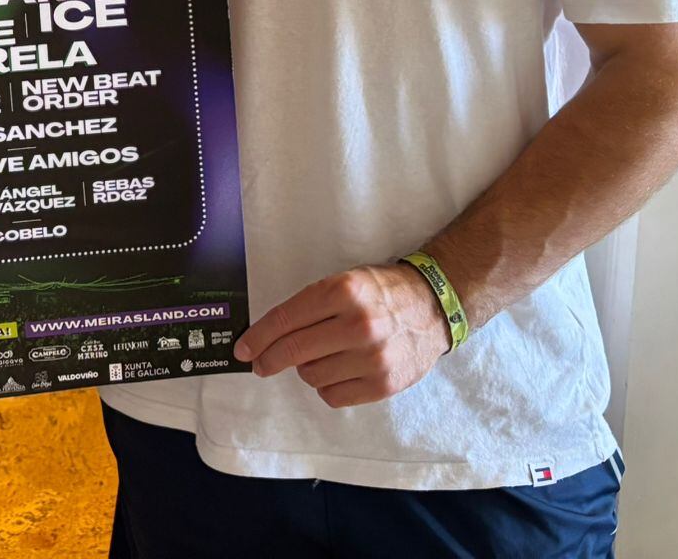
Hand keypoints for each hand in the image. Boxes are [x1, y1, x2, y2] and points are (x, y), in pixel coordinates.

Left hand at [233, 262, 451, 407]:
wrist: (434, 307)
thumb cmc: (383, 293)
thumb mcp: (346, 282)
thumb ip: (311, 306)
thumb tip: (268, 336)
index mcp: (344, 291)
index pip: (286, 319)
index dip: (258, 336)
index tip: (244, 348)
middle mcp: (358, 324)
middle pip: (293, 351)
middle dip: (268, 359)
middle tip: (260, 363)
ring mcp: (372, 357)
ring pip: (311, 376)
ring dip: (306, 369)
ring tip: (323, 355)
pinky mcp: (383, 384)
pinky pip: (333, 395)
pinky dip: (327, 386)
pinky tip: (338, 370)